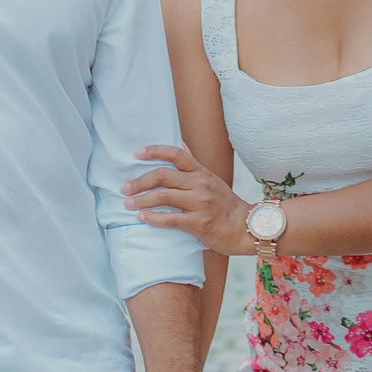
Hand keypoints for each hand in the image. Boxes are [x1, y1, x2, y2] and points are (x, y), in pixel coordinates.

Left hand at [123, 145, 252, 256]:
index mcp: (201, 172)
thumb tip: (180, 144)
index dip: (154, 151)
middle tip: (125, 188)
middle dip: (140, 181)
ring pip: (164, 196)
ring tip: (128, 204)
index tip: (137, 154)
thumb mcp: (212, 179)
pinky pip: (171, 219)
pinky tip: (142, 218)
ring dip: (142, 200)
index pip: (176, 154)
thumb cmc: (225, 204)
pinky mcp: (199, 223)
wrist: (246, 227)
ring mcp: (200, 203)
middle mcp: (200, 184)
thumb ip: (194, 164)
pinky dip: (153, 218)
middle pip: (163, 175)